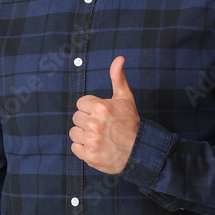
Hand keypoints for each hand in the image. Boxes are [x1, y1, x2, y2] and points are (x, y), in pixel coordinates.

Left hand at [69, 56, 139, 173]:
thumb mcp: (125, 98)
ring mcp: (91, 141)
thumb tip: (119, 58)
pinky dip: (83, 148)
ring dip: (84, 135)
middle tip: (102, 126)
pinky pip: (74, 147)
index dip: (91, 108)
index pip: (80, 103)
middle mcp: (94, 123)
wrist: (140, 152)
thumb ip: (118, 77)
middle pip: (76, 117)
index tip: (102, 114)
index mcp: (100, 107)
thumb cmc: (131, 123)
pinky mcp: (89, 156)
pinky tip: (96, 146)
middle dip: (87, 121)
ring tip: (99, 136)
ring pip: (74, 132)